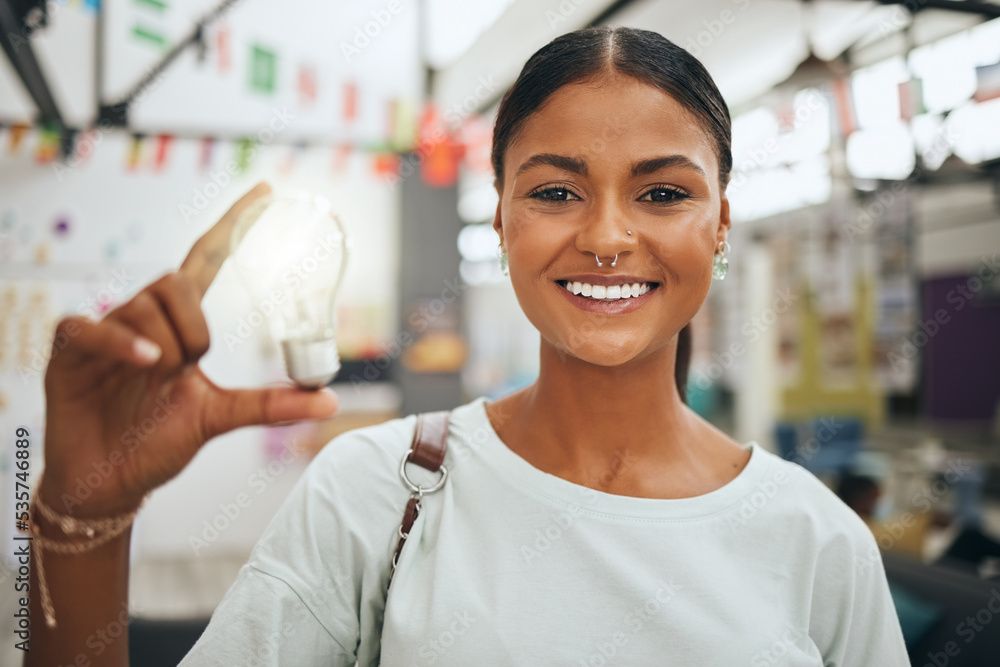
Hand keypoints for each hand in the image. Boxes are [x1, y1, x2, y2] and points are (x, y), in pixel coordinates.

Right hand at [39, 183, 339, 516]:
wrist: (109, 482)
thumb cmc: (158, 441)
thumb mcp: (220, 418)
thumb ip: (270, 406)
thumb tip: (331, 403)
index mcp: (180, 325)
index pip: (207, 261)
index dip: (233, 226)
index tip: (266, 191)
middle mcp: (144, 318)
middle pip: (175, 281)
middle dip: (194, 326)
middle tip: (189, 367)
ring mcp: (107, 331)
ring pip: (143, 303)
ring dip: (164, 346)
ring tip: (157, 379)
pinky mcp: (71, 351)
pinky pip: (92, 326)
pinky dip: (121, 341)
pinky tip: (144, 362)